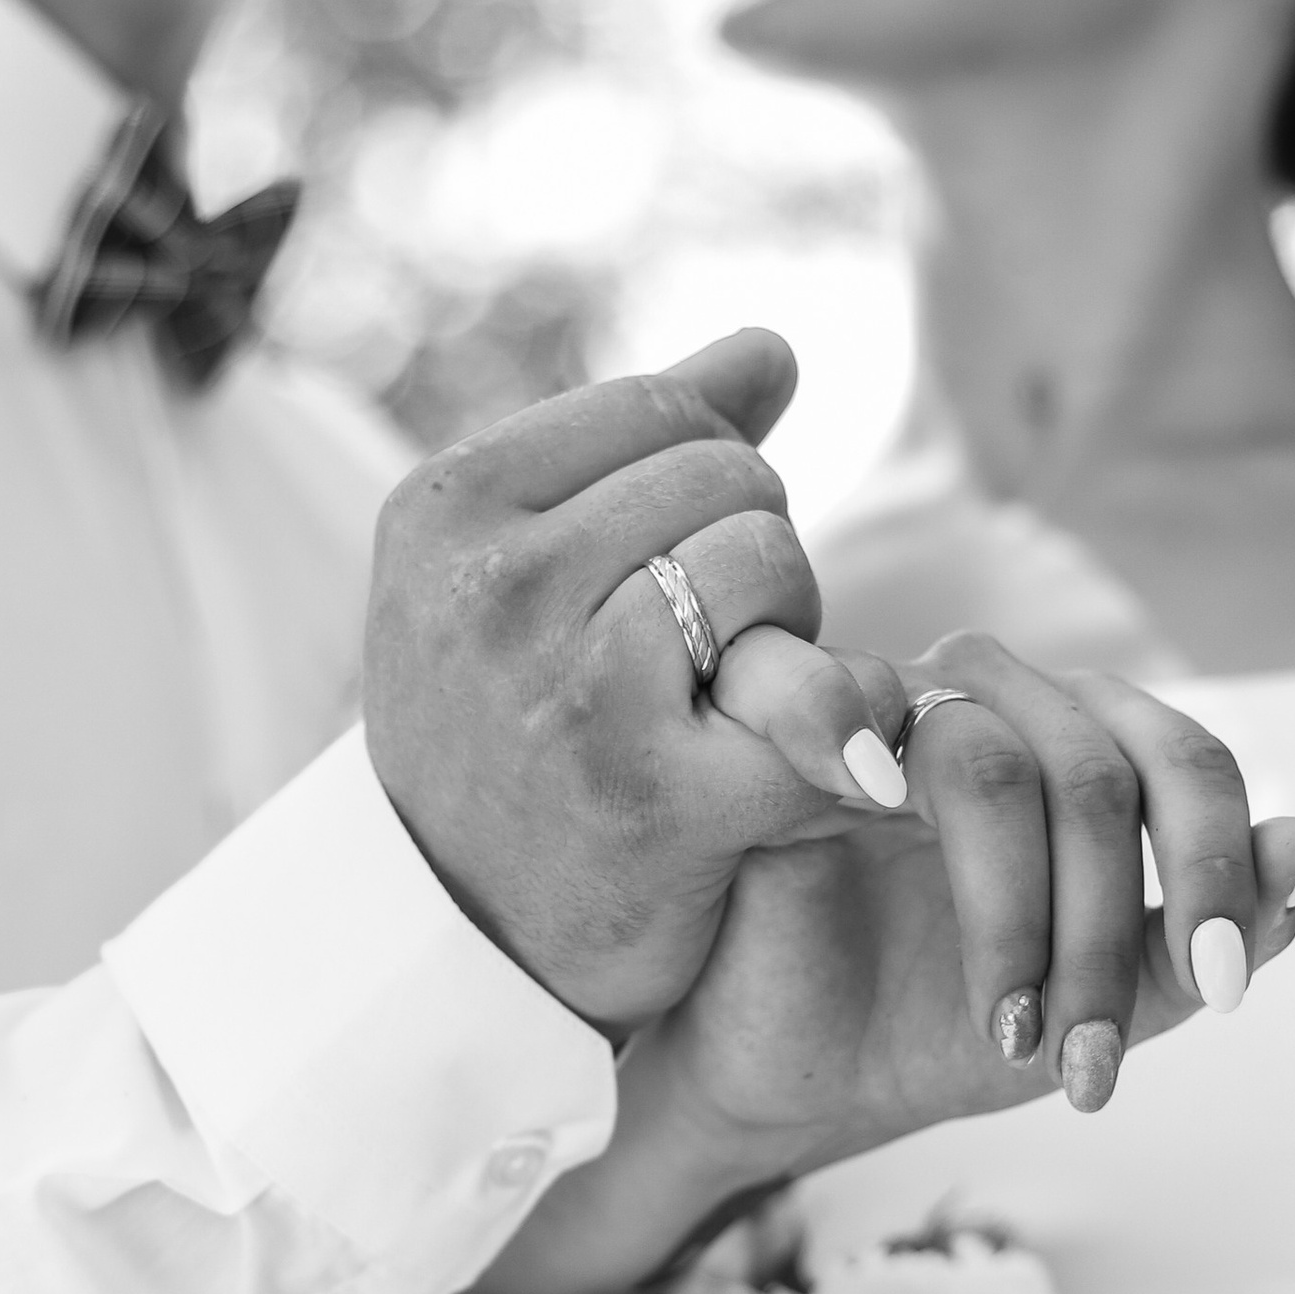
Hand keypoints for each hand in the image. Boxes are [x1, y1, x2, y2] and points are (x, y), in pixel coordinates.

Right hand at [364, 332, 911, 1029]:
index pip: (661, 410)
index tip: (673, 565)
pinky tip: (816, 760)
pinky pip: (830, 691)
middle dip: (749, 551)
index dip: (708, 477)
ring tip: (733, 695)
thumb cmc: (496, 734)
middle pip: (730, 478)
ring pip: (772, 557)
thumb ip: (634, 448)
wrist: (453, 946)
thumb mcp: (506, 572)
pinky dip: (848, 723)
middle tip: (706, 648)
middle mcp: (499, 591)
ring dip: (790, 627)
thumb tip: (776, 348)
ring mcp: (579, 696)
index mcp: (446, 511)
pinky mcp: (670, 802)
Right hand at [643, 638, 1294, 1175]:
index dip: (1218, 870)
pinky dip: (852, 738)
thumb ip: (1195, 939)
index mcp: (1082, 744)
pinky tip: (875, 814)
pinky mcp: (778, 725)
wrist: (785, 1087)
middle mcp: (995, 699)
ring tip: (1007, 1038)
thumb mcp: (1094, 1008)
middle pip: (1101, 771)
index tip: (1224, 997)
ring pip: (997, 768)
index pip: (1185, 759)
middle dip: (1111, 932)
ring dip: (1016, 921)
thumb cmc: (934, 1031)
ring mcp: (889, 701)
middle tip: (1096, 1062)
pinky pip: (836, 700)